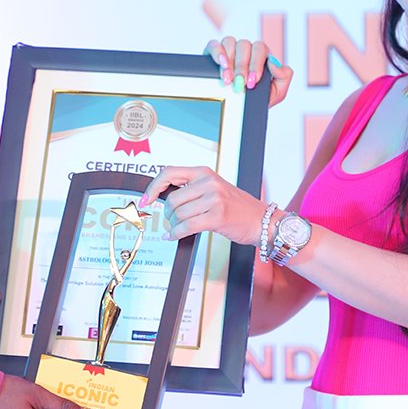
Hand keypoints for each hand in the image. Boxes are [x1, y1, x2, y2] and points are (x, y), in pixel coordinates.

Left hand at [139, 166, 263, 243]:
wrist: (261, 220)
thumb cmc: (236, 206)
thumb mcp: (213, 188)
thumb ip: (191, 188)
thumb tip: (162, 195)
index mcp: (204, 172)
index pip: (169, 172)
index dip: (153, 187)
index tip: (146, 199)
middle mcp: (208, 182)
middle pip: (171, 199)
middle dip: (168, 214)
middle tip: (172, 220)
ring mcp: (214, 199)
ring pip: (178, 214)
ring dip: (174, 226)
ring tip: (179, 228)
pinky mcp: (217, 217)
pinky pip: (186, 227)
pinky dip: (176, 234)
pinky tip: (173, 236)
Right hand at [206, 36, 292, 106]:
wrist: (241, 110)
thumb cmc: (259, 98)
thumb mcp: (278, 91)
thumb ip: (284, 76)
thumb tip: (274, 62)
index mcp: (262, 55)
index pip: (260, 49)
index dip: (255, 64)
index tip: (252, 81)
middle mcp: (246, 49)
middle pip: (244, 45)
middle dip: (242, 66)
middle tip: (239, 84)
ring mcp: (230, 49)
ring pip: (229, 42)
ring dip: (229, 62)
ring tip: (228, 80)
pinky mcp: (214, 52)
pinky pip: (214, 45)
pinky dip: (217, 53)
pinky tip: (220, 65)